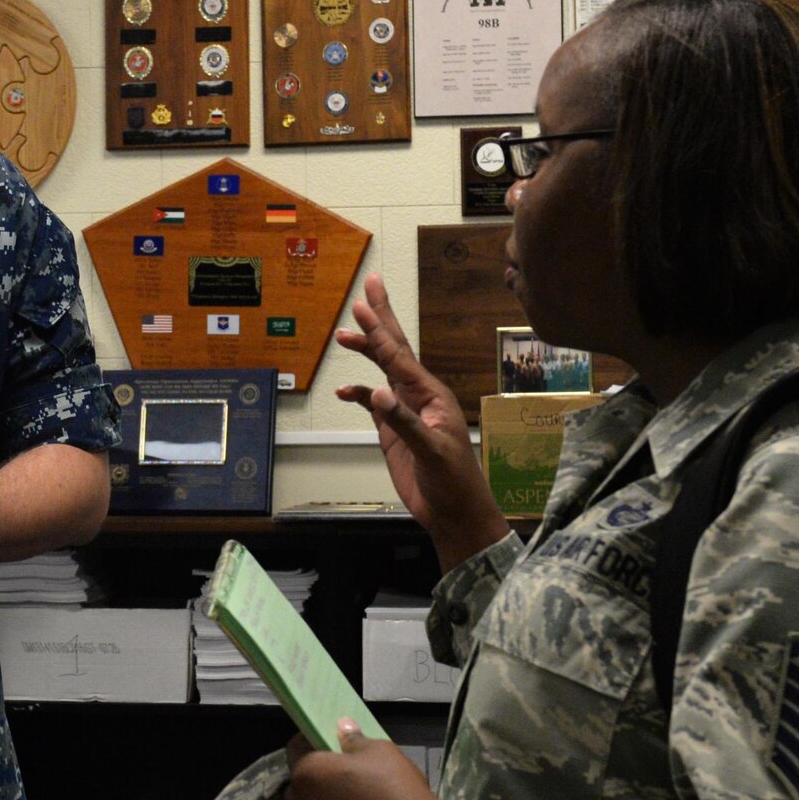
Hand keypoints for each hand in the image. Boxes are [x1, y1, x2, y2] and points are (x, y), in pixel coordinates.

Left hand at [285, 720, 449, 799]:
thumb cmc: (393, 789)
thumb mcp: (379, 751)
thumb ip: (353, 739)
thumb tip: (342, 728)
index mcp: (307, 774)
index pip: (295, 747)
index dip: (311, 738)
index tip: (329, 737)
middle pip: (301, 781)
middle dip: (316, 771)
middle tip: (341, 766)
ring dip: (323, 798)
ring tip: (350, 793)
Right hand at [335, 272, 509, 566]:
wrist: (454, 512)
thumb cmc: (453, 482)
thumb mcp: (431, 451)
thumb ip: (403, 422)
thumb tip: (376, 394)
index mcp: (430, 395)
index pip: (399, 356)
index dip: (379, 329)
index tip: (363, 305)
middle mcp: (418, 396)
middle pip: (395, 350)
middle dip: (381, 320)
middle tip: (369, 287)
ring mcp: (405, 412)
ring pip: (382, 372)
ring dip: (366, 353)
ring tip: (344, 334)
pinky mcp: (395, 432)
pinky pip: (373, 404)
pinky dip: (358, 394)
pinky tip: (344, 389)